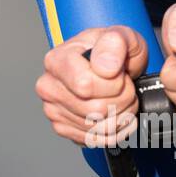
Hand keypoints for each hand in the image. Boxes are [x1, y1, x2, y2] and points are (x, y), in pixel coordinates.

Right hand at [35, 26, 147, 145]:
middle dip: (123, 100)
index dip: (113, 84)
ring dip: (122, 116)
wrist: (110, 67)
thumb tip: (105, 66)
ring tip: (122, 99)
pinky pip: (97, 141)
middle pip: (95, 110)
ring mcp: (54, 111)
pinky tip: (118, 115)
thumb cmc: (112, 51)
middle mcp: (49, 87)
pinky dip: (117, 131)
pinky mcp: (64, 129)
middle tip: (126, 88)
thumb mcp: (121, 36)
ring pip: (99, 128)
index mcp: (56, 60)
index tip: (119, 73)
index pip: (85, 85)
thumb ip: (115, 42)